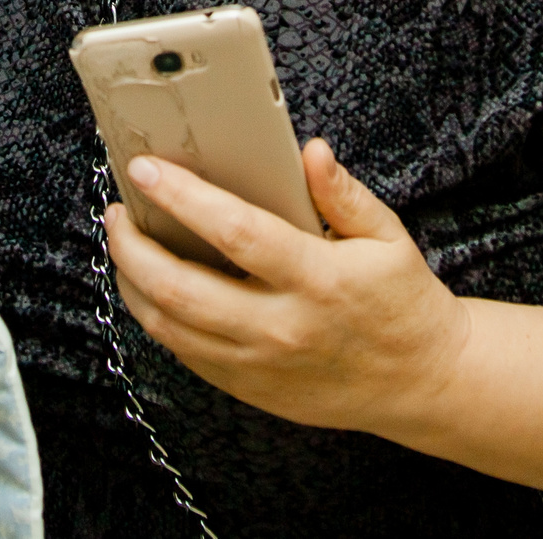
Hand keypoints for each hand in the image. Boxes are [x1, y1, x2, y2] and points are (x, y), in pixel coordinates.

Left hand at [109, 143, 542, 505]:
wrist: (424, 383)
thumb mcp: (387, 238)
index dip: (183, 197)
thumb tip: (311, 152)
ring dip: (133, 283)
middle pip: (180, 289)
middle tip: (118, 213)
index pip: (235, 233)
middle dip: (132, 247)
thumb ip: (344, 194)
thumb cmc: (402, 303)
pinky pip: (186, 354)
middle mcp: (282, 327)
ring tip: (125, 246)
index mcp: (318, 280)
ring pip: (170, 327)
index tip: (145, 169)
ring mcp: (262, 365)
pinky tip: (152, 287)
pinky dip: (157, 318)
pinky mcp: (251, 390)